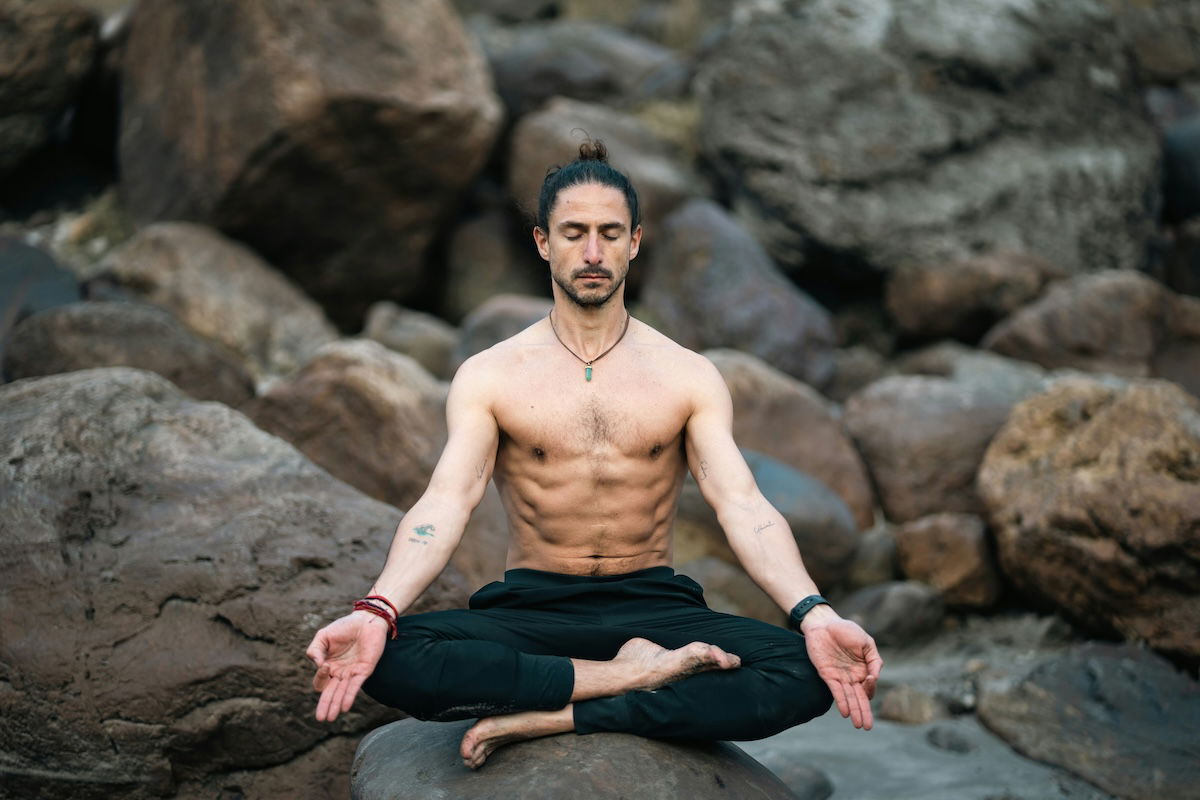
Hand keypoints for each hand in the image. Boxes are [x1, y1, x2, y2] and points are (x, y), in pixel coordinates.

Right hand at [305, 611, 388, 721]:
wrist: (366, 620)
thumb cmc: (345, 627)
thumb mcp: (323, 636)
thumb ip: (314, 650)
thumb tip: (317, 664)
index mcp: (329, 666)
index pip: (320, 680)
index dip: (320, 677)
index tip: (325, 665)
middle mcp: (340, 672)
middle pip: (330, 692)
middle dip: (325, 705)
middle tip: (321, 718)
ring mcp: (352, 672)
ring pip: (342, 692)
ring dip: (336, 704)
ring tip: (330, 718)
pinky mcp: (364, 670)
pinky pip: (355, 686)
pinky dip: (349, 696)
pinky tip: (344, 707)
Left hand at [801, 612, 882, 729]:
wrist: (824, 623)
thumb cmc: (846, 630)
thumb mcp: (866, 643)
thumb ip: (874, 660)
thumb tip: (875, 677)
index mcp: (863, 669)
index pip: (869, 687)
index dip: (871, 688)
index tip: (870, 679)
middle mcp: (852, 676)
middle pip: (860, 698)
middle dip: (864, 713)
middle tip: (867, 727)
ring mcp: (839, 677)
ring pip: (849, 698)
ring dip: (854, 711)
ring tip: (858, 725)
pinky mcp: (827, 674)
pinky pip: (835, 691)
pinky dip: (841, 701)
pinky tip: (845, 712)